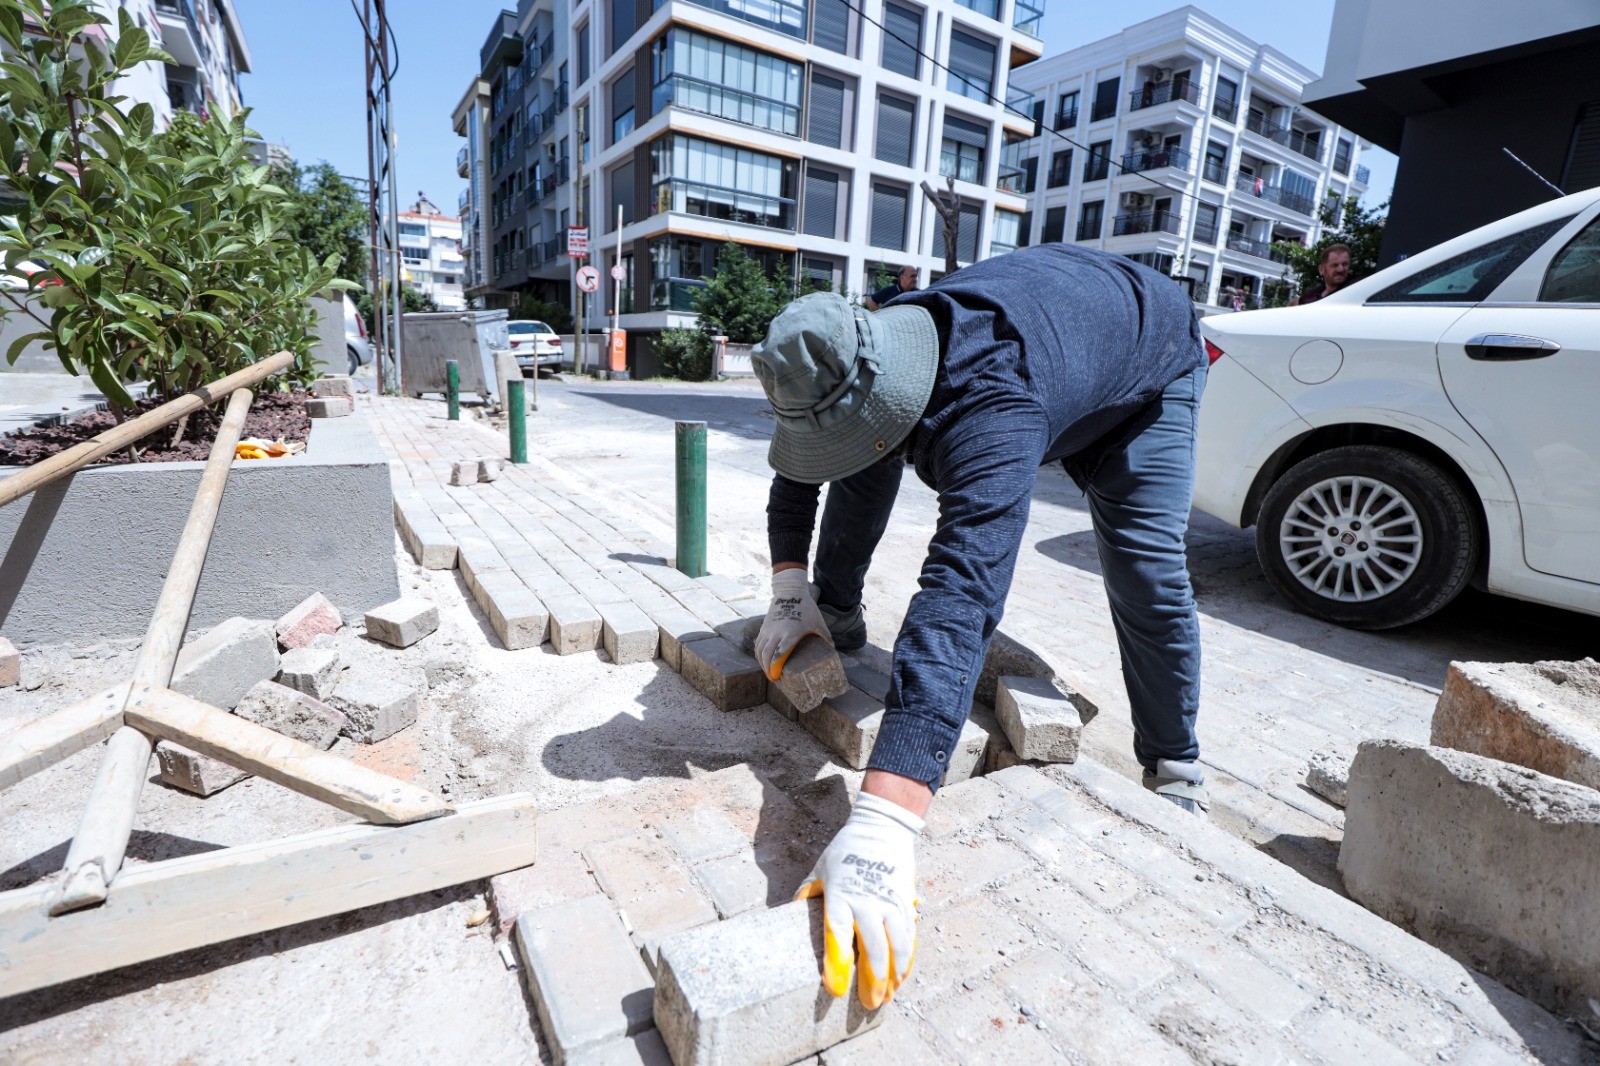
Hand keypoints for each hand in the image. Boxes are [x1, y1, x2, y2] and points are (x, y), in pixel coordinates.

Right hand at [754, 569, 832, 680]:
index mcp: (790, 633)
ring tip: (767, 671)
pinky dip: (758, 653)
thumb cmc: (807, 609)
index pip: (778, 654)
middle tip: (773, 678)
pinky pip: (758, 643)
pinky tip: (763, 658)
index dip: (775, 668)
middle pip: (766, 655)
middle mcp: (776, 633)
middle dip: (767, 669)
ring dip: (761, 662)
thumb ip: (826, 637)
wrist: (790, 592)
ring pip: (759, 650)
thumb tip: (833, 651)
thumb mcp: (818, 623)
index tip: (778, 677)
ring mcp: (768, 630)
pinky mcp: (764, 627)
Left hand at [795, 792, 921, 1009]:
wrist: (881, 829)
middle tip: (869, 1004)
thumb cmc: (844, 852)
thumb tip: (787, 915)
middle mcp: (867, 900)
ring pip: (897, 945)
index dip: (837, 963)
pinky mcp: (906, 902)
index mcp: (840, 894)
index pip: (837, 934)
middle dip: (872, 980)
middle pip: (873, 947)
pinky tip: (902, 976)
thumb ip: (806, 894)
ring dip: (895, 975)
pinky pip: (910, 936)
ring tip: (888, 997)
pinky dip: (908, 959)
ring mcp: (890, 901)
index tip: (835, 989)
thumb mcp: (819, 870)